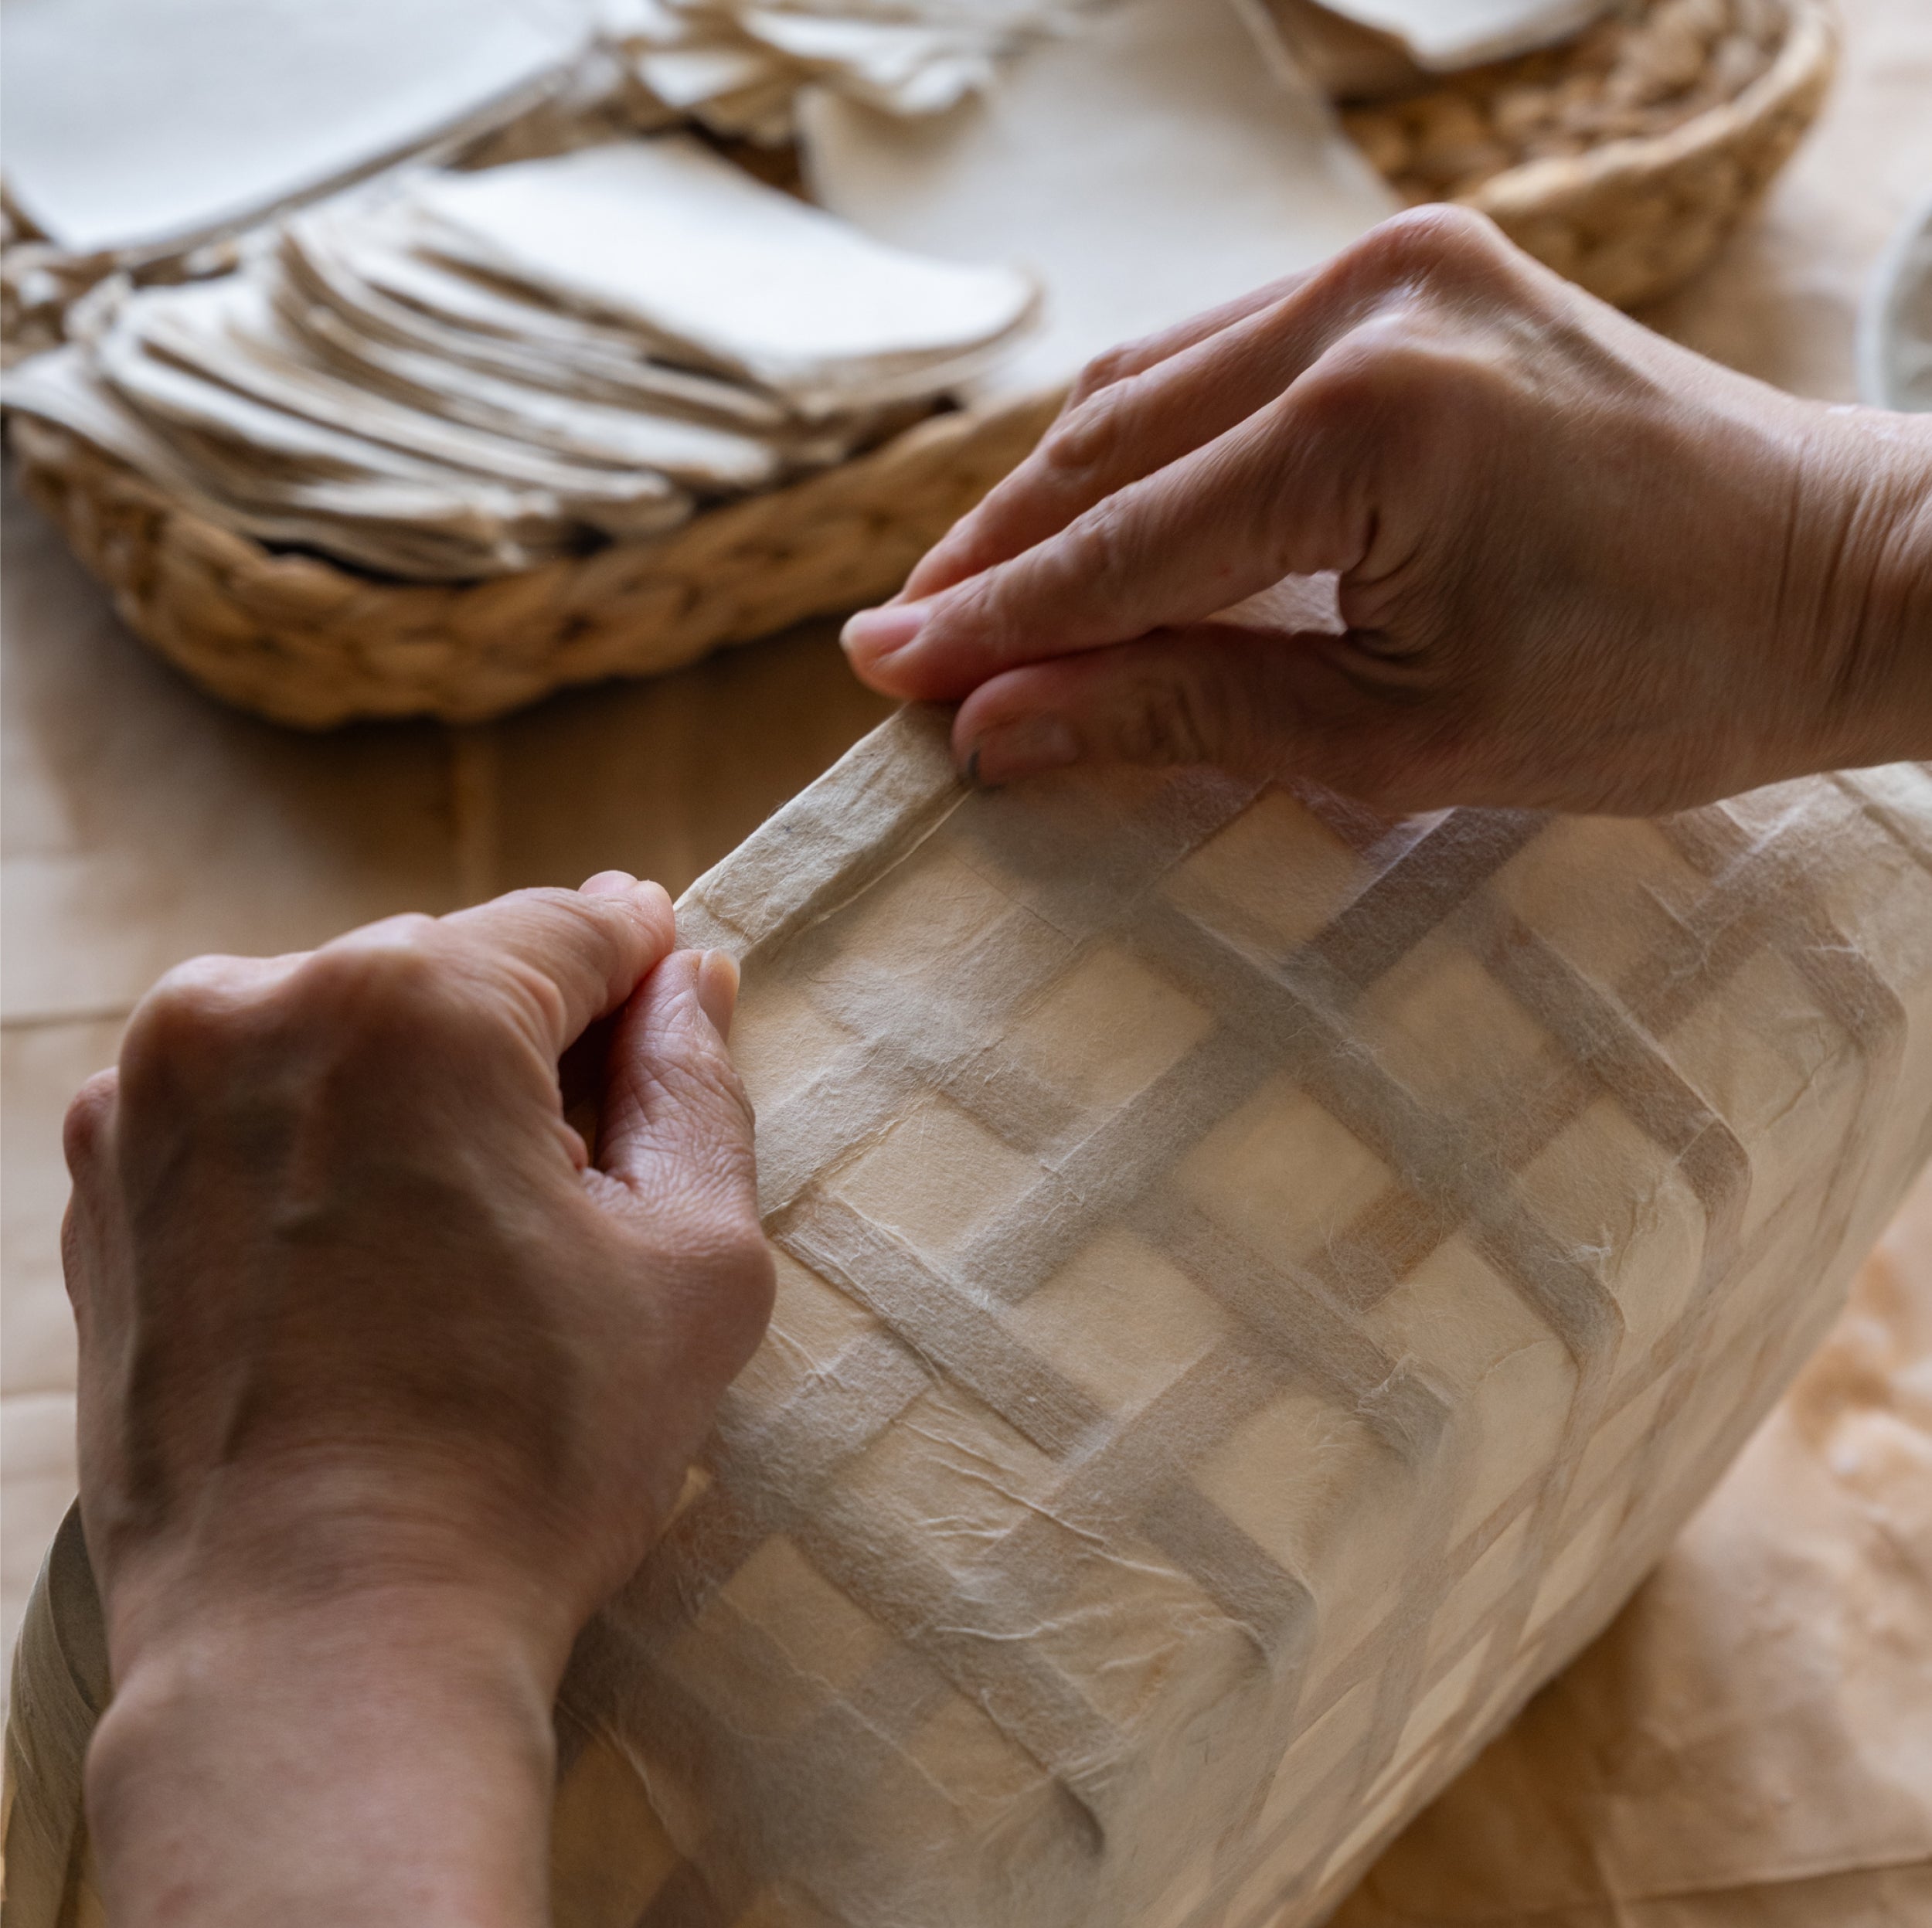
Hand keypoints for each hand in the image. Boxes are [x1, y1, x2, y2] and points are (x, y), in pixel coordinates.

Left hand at [61, 877, 772, 1927]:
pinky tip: (366, 1264)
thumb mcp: (694, 1259)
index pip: (575, 928)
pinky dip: (323, 1143)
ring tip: (464, 1244)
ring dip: (422, 1095)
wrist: (314, 1647)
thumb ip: (698, 1083)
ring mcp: (151, 1090)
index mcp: (417, 1002)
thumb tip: (689, 979)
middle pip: (454, 972)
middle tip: (579, 1186)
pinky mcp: (100, 1176)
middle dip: (531, 1050)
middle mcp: (256, 1004)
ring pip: (346, 1031)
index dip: (645, 970)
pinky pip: (254, 1102)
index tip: (673, 1005)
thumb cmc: (529, 1458)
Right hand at [843, 207, 1931, 815]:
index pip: (1121, 545)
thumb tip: (997, 728)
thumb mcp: (1401, 741)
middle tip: (903, 648)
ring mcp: (1396, 264)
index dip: (991, 625)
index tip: (881, 678)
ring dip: (1058, 497)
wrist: (1839, 575)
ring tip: (974, 600)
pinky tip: (1095, 519)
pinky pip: (1225, 356)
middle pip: (1111, 442)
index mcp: (1371, 427)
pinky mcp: (1419, 270)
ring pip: (1152, 382)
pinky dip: (1147, 445)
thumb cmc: (1656, 682)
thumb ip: (1182, 716)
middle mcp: (1369, 303)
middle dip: (999, 557)